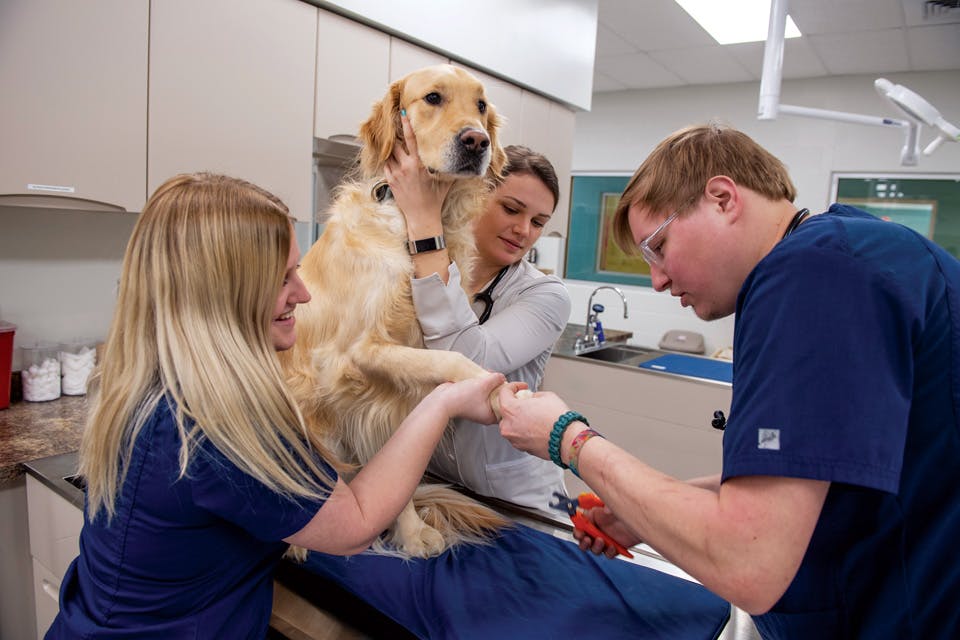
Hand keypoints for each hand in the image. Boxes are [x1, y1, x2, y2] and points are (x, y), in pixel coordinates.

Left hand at [384, 112, 450, 234]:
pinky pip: (386, 165)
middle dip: (395, 135)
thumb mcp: (445, 181)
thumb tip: (464, 158)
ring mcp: (397, 174)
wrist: (422, 217)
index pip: (411, 139)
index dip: (407, 125)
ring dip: (391, 148)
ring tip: (394, 143)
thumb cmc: (435, 199)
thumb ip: (450, 167)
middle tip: (395, 127)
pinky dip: (388, 160)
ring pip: (389, 154)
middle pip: (396, 143)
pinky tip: (392, 159)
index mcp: (420, 164)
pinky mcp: (390, 181)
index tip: (403, 113)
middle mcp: (407, 166)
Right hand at [430, 372, 506, 424]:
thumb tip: (501, 376)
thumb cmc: (461, 398)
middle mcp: (485, 412)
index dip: (510, 394)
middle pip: (498, 397)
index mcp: (491, 416)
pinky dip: (481, 383)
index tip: (514, 385)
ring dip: (489, 383)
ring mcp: (477, 406)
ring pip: (489, 392)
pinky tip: (479, 376)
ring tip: (488, 376)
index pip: (506, 405)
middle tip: (499, 378)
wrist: (442, 399)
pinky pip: (480, 390)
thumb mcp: (483, 385)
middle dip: (499, 386)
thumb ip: (495, 379)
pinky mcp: (470, 399)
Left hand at [496, 386, 571, 459]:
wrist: (567, 438)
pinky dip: (525, 431)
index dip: (513, 387)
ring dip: (520, 420)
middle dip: (515, 406)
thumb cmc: (557, 418)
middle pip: (506, 412)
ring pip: (512, 426)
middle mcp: (508, 426)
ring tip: (534, 417)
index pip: (503, 393)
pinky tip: (536, 428)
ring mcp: (514, 439)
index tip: (520, 387)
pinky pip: (519, 437)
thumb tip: (532, 399)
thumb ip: (533, 396)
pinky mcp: (522, 448)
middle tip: (527, 403)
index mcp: (510, 409)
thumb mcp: (546, 396)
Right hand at [572, 507, 640, 558]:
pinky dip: (609, 552)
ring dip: (595, 547)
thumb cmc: (628, 509)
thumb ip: (607, 506)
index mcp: (594, 516)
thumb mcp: (613, 504)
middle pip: (583, 538)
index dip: (577, 529)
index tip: (579, 530)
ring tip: (600, 541)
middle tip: (587, 538)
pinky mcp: (614, 547)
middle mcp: (599, 529)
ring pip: (594, 548)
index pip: (580, 524)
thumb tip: (604, 511)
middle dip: (583, 540)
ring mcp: (606, 539)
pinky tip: (613, 547)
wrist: (642, 519)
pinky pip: (608, 554)